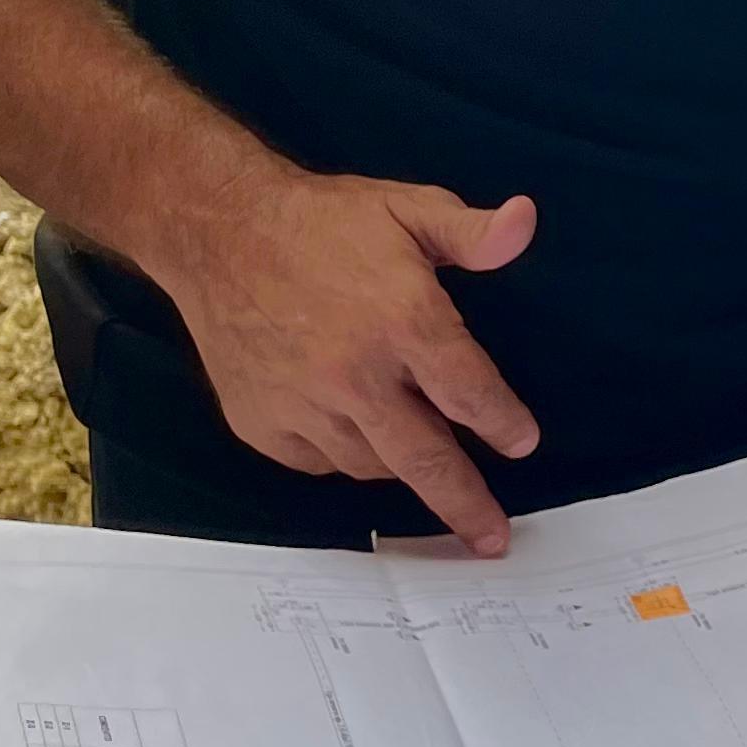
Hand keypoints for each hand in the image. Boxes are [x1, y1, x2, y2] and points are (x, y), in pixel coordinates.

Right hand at [159, 168, 540, 552]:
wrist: (219, 235)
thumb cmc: (324, 221)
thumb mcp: (408, 207)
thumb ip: (472, 231)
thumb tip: (526, 223)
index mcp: (403, 321)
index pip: (468, 392)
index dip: (502, 423)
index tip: (522, 444)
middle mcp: (354, 375)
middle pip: (424, 458)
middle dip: (465, 504)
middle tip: (493, 539)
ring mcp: (303, 405)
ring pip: (371, 465)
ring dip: (403, 468)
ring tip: (425, 462)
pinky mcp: (262, 423)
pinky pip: (319, 461)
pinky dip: (347, 458)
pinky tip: (361, 436)